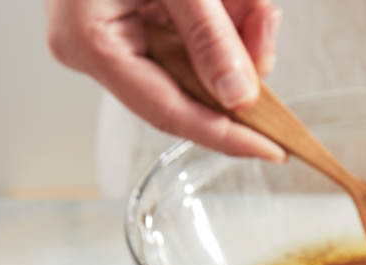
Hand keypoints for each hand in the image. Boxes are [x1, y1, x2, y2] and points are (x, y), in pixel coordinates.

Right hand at [46, 0, 284, 158]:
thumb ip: (210, 34)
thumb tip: (241, 95)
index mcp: (91, 42)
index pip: (169, 112)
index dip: (225, 136)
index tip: (273, 150)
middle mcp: (97, 48)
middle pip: (187, 87)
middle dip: (237, 61)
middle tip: (265, 25)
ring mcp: (114, 33)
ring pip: (196, 60)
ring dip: (236, 31)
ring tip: (254, 1)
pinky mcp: (133, 16)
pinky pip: (190, 35)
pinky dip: (223, 18)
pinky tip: (243, 1)